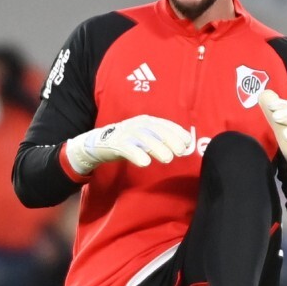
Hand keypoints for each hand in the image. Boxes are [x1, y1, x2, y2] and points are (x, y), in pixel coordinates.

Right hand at [65, 115, 191, 173]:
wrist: (99, 143)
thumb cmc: (128, 142)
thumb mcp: (146, 138)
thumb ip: (162, 140)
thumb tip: (184, 147)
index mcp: (146, 121)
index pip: (165, 124)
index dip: (177, 133)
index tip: (187, 143)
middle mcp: (137, 125)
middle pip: (156, 131)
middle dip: (170, 140)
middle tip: (181, 152)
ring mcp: (126, 133)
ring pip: (144, 139)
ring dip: (157, 148)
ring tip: (168, 159)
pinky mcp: (116, 144)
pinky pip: (127, 149)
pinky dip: (136, 155)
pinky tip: (145, 163)